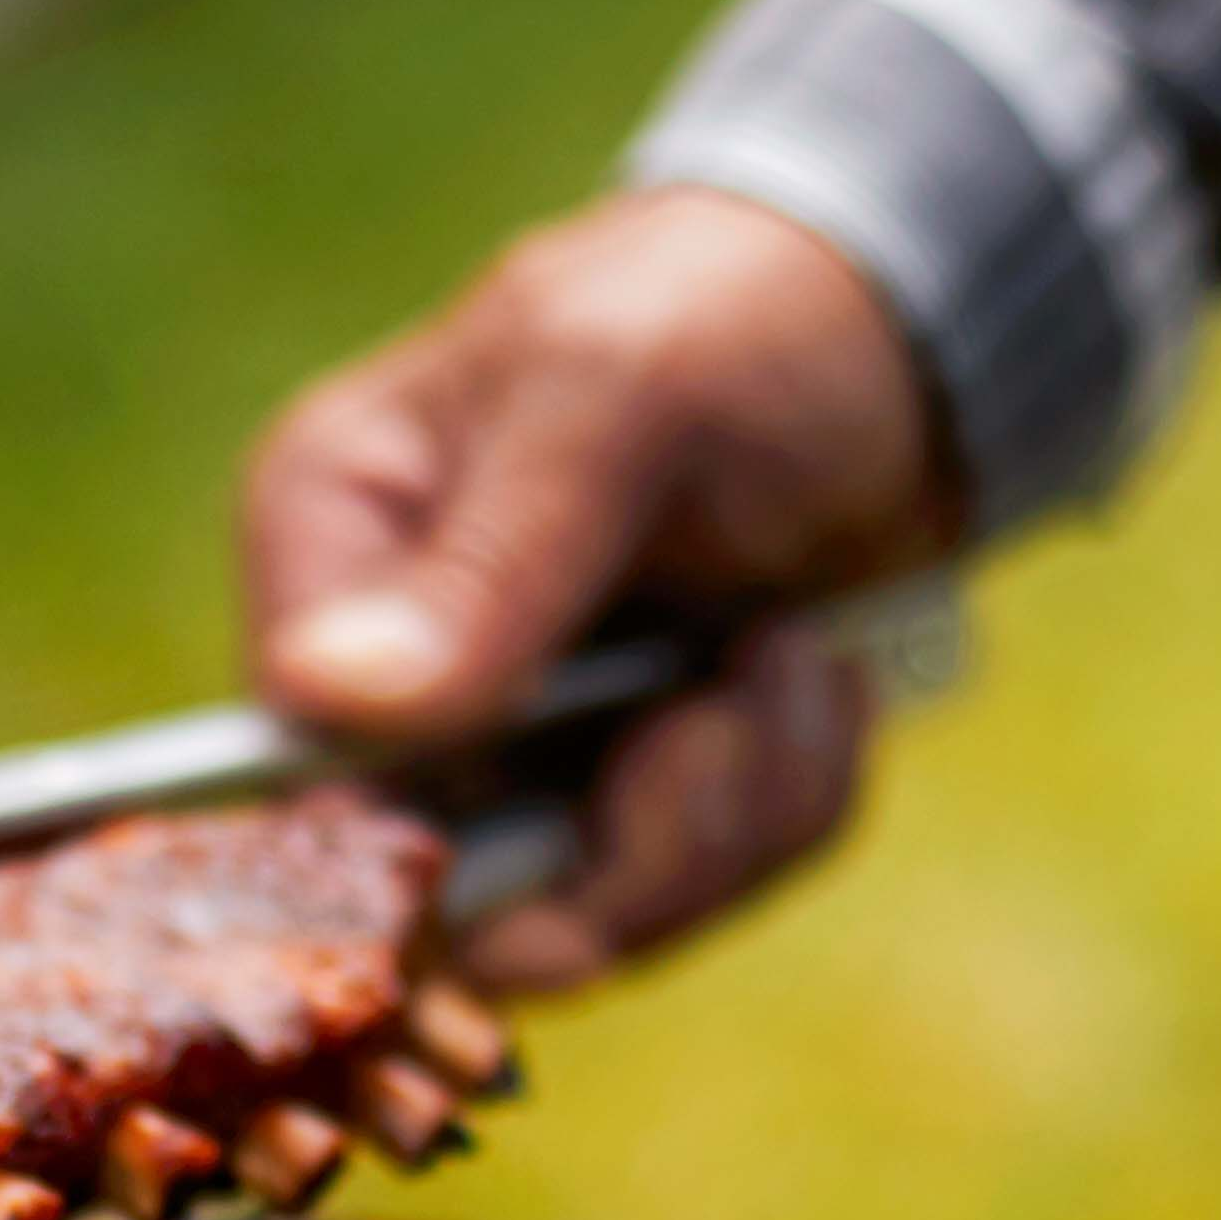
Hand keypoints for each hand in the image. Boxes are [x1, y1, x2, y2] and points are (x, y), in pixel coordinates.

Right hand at [241, 185, 961, 990]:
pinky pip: (697, 880)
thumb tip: (327, 697)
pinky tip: (810, 669)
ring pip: (593, 910)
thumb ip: (489, 564)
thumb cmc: (735, 310)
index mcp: (330, 544)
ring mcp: (515, 738)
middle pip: (461, 889)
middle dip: (636, 841)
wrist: (904, 325)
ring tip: (794, 655)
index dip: (441, 861)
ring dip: (735, 809)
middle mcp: (396, 668)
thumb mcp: (618, 396)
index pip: (316, 784)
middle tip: (739, 711)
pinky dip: (785, 794)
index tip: (585, 845)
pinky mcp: (629, 780)